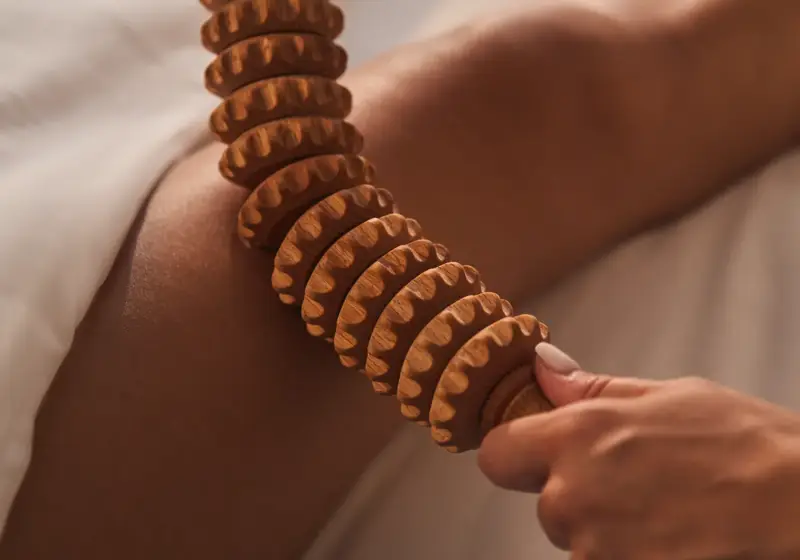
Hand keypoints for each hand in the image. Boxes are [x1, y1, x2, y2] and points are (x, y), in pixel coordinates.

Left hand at [478, 343, 799, 558]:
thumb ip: (592, 390)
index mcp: (576, 436)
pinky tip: (673, 539)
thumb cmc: (746, 446)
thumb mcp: (668, 396)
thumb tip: (543, 368)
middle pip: (545, 504)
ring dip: (607, 532)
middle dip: (578, 496)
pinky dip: (630, 555)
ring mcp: (594, 549)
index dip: (517, 454)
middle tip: (637, 484)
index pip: (498, 455)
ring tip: (666, 514)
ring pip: (577, 542)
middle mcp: (572, 495)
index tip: (539, 454)